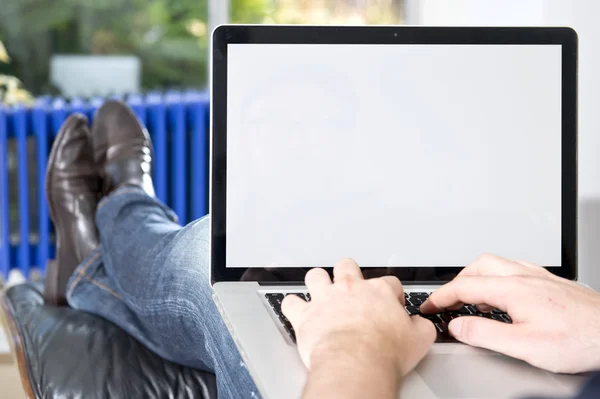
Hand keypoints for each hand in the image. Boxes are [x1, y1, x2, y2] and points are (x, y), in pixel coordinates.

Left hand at [282, 259, 435, 374]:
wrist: (356, 363)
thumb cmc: (383, 353)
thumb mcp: (419, 339)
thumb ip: (421, 326)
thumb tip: (421, 325)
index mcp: (379, 292)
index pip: (388, 282)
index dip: (391, 293)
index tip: (391, 303)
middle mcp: (350, 289)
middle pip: (347, 266)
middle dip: (349, 273)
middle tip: (352, 286)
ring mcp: (325, 299)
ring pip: (316, 276)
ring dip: (318, 283)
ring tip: (321, 291)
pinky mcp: (305, 315)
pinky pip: (291, 302)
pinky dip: (292, 306)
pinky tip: (295, 309)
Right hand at [421, 254, 599, 372]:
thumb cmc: (579, 339)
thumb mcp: (523, 346)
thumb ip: (484, 333)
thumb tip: (457, 325)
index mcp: (513, 289)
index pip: (464, 286)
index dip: (441, 296)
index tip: (428, 306)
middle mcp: (524, 276)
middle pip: (478, 267)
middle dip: (457, 282)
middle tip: (447, 301)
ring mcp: (538, 276)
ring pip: (496, 264)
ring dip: (476, 278)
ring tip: (471, 299)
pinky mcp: (550, 282)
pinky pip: (514, 268)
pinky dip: (497, 278)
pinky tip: (502, 294)